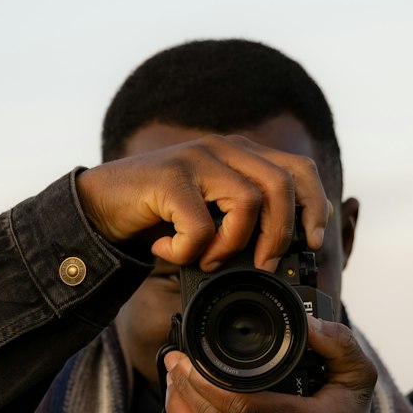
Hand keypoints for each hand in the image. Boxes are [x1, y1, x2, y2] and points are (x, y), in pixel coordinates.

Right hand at [76, 133, 331, 271]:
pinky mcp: (170, 177)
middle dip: (280, 234)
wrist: (97, 206)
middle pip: (281, 185)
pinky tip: (166, 250)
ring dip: (232, 245)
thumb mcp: (210, 213)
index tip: (312, 241)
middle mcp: (222, 148)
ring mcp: (196, 158)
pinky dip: (187, 251)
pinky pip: (200, 226)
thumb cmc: (158, 216)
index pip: (298, 168)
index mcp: (239, 155)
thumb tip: (283, 253)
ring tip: (207, 259)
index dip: (314, 205)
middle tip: (263, 264)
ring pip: (248, 202)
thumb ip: (242, 218)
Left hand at [163, 317, 375, 412]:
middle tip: (176, 362)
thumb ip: (338, 343)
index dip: (208, 381)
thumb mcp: (358, 380)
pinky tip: (179, 411)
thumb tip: (308, 322)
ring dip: (179, 408)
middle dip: (187, 387)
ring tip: (173, 382)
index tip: (191, 357)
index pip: (244, 404)